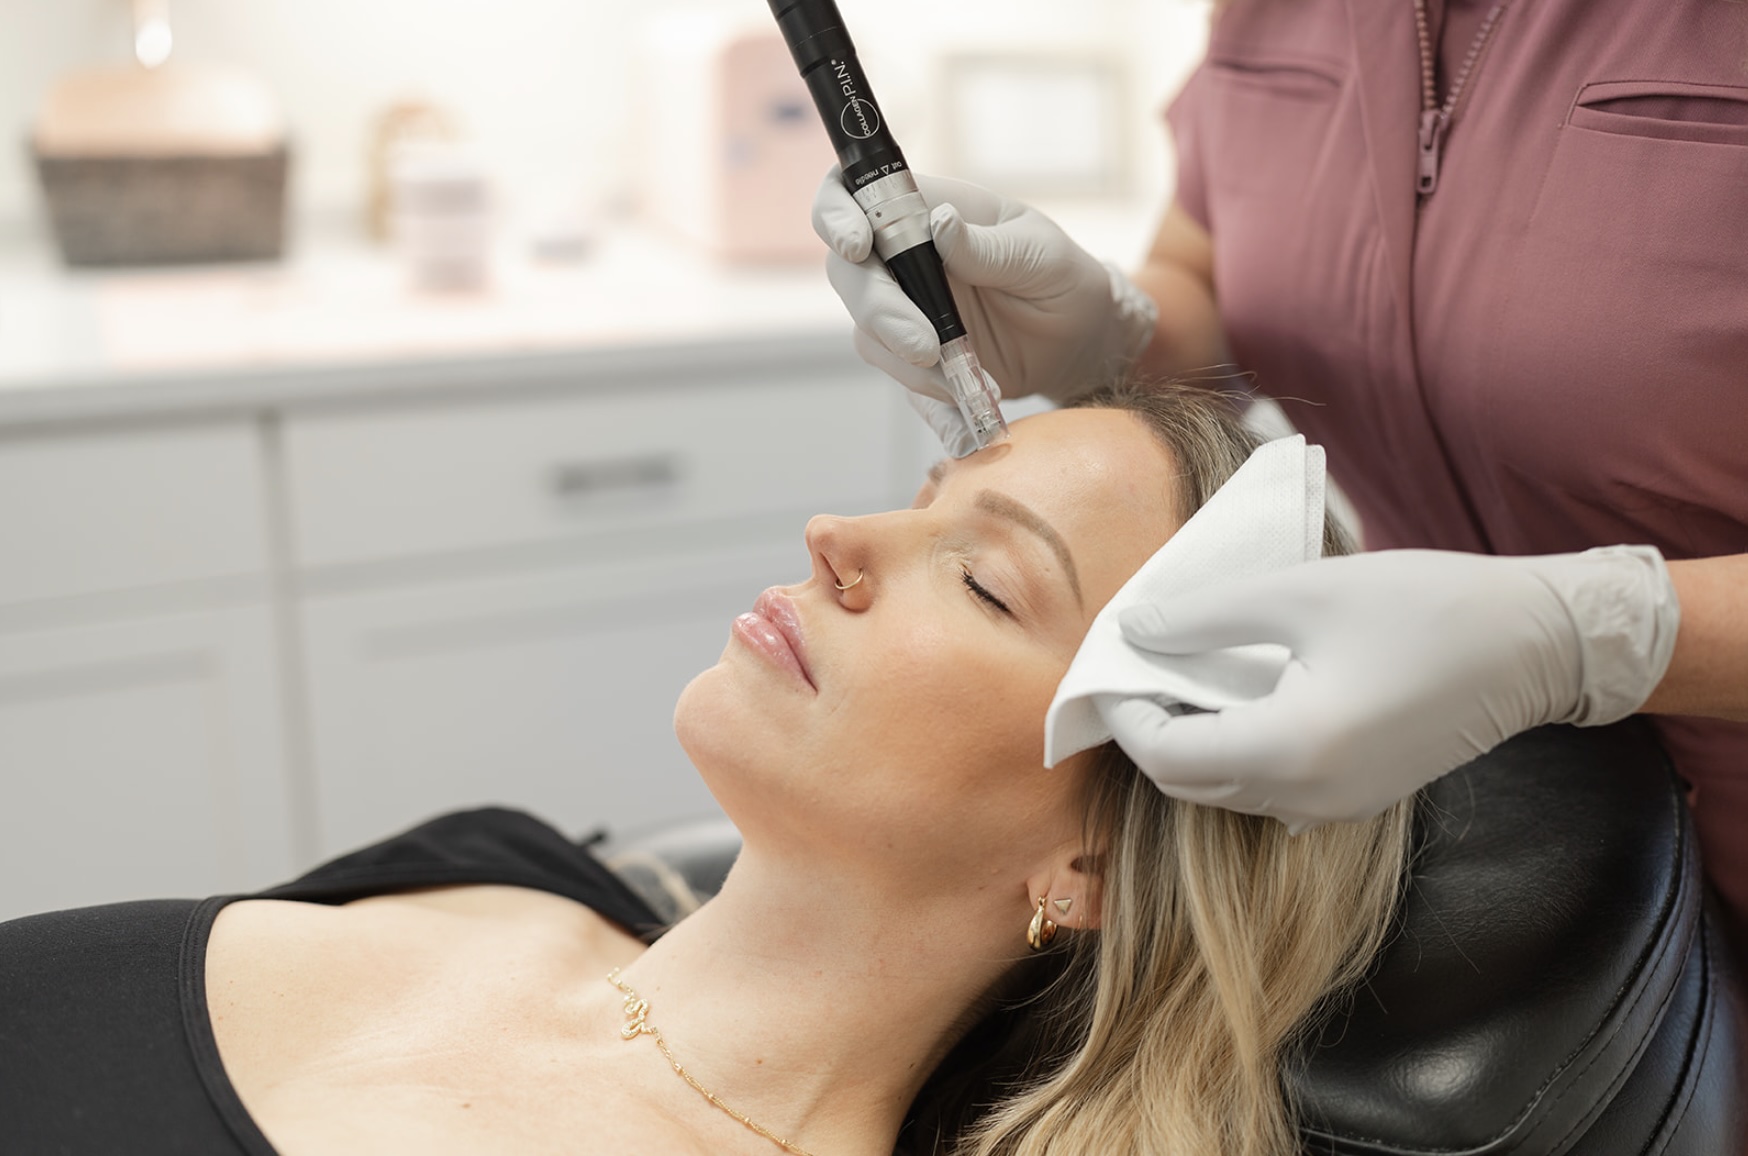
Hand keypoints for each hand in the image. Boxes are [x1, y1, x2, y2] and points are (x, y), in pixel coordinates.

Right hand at [812, 169, 1157, 416]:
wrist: (1082, 341)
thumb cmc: (1062, 277)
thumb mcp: (1040, 254)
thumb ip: (989, 245)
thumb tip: (941, 223)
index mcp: (925, 210)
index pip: (851, 193)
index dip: (836, 214)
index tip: (857, 245)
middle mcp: (903, 258)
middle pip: (849, 274)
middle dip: (878, 311)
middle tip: (926, 346)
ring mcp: (906, 309)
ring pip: (869, 333)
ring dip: (907, 363)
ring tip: (966, 378)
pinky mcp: (916, 358)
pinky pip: (902, 378)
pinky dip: (930, 399)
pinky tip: (965, 410)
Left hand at [1097, 547, 1679, 832]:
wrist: (1535, 646)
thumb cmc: (1424, 605)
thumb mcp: (1300, 593)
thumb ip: (1204, 616)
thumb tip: (1131, 630)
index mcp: (1292, 749)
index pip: (1166, 757)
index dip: (1125, 714)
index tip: (1111, 663)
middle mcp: (1307, 798)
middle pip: (1187, 785)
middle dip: (1147, 730)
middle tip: (1133, 668)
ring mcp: (1333, 808)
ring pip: (1223, 792)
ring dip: (1187, 742)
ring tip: (1177, 673)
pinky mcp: (1354, 800)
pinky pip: (1265, 790)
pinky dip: (1231, 751)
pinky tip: (1232, 695)